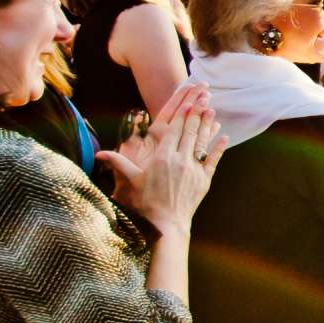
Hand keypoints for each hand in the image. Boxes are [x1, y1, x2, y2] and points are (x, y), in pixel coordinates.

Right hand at [97, 85, 224, 233]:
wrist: (165, 224)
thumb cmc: (145, 203)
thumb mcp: (130, 180)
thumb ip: (118, 163)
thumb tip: (99, 153)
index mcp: (162, 158)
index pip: (173, 131)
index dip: (181, 115)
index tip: (188, 102)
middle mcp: (180, 161)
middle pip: (189, 132)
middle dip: (196, 114)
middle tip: (203, 98)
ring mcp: (194, 170)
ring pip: (202, 142)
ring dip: (208, 126)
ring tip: (212, 110)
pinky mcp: (204, 180)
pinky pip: (213, 160)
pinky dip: (219, 148)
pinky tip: (224, 136)